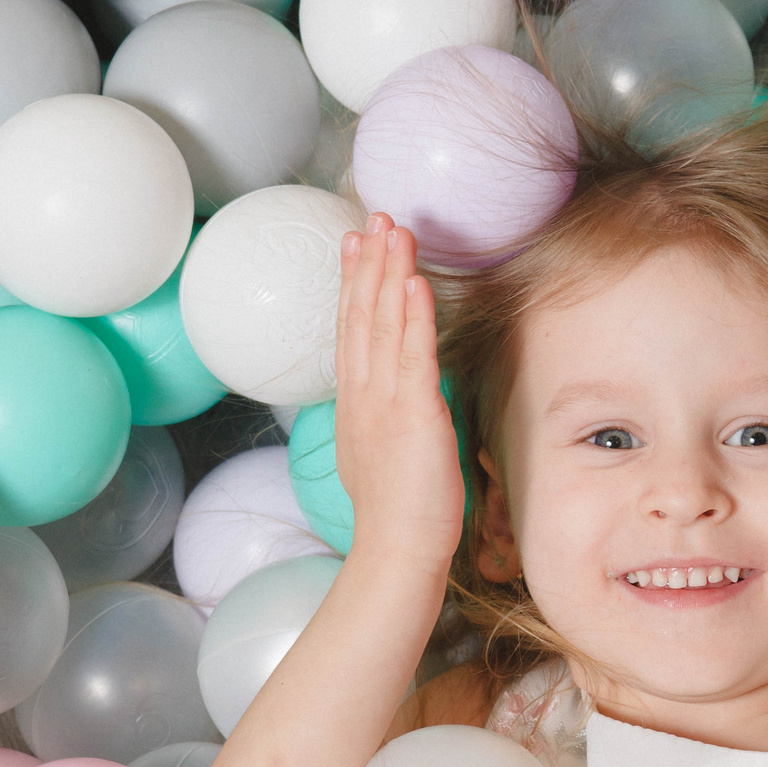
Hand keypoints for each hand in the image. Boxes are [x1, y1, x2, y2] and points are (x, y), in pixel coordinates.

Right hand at [333, 214, 466, 570]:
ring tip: (394, 230)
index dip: (352, 284)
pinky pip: (413, 355)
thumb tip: (386, 408)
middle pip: (362, 315)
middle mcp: (364, 394)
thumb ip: (380, 422)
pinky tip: (413, 281)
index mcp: (355, 403)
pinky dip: (413, 316)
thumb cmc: (396, 513)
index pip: (351, 330)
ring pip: (384, 324)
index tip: (354, 244)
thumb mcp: (378, 455)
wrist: (396, 550)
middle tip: (374, 216)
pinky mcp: (415, 414)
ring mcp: (386, 401)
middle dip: (369, 262)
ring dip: (390, 272)